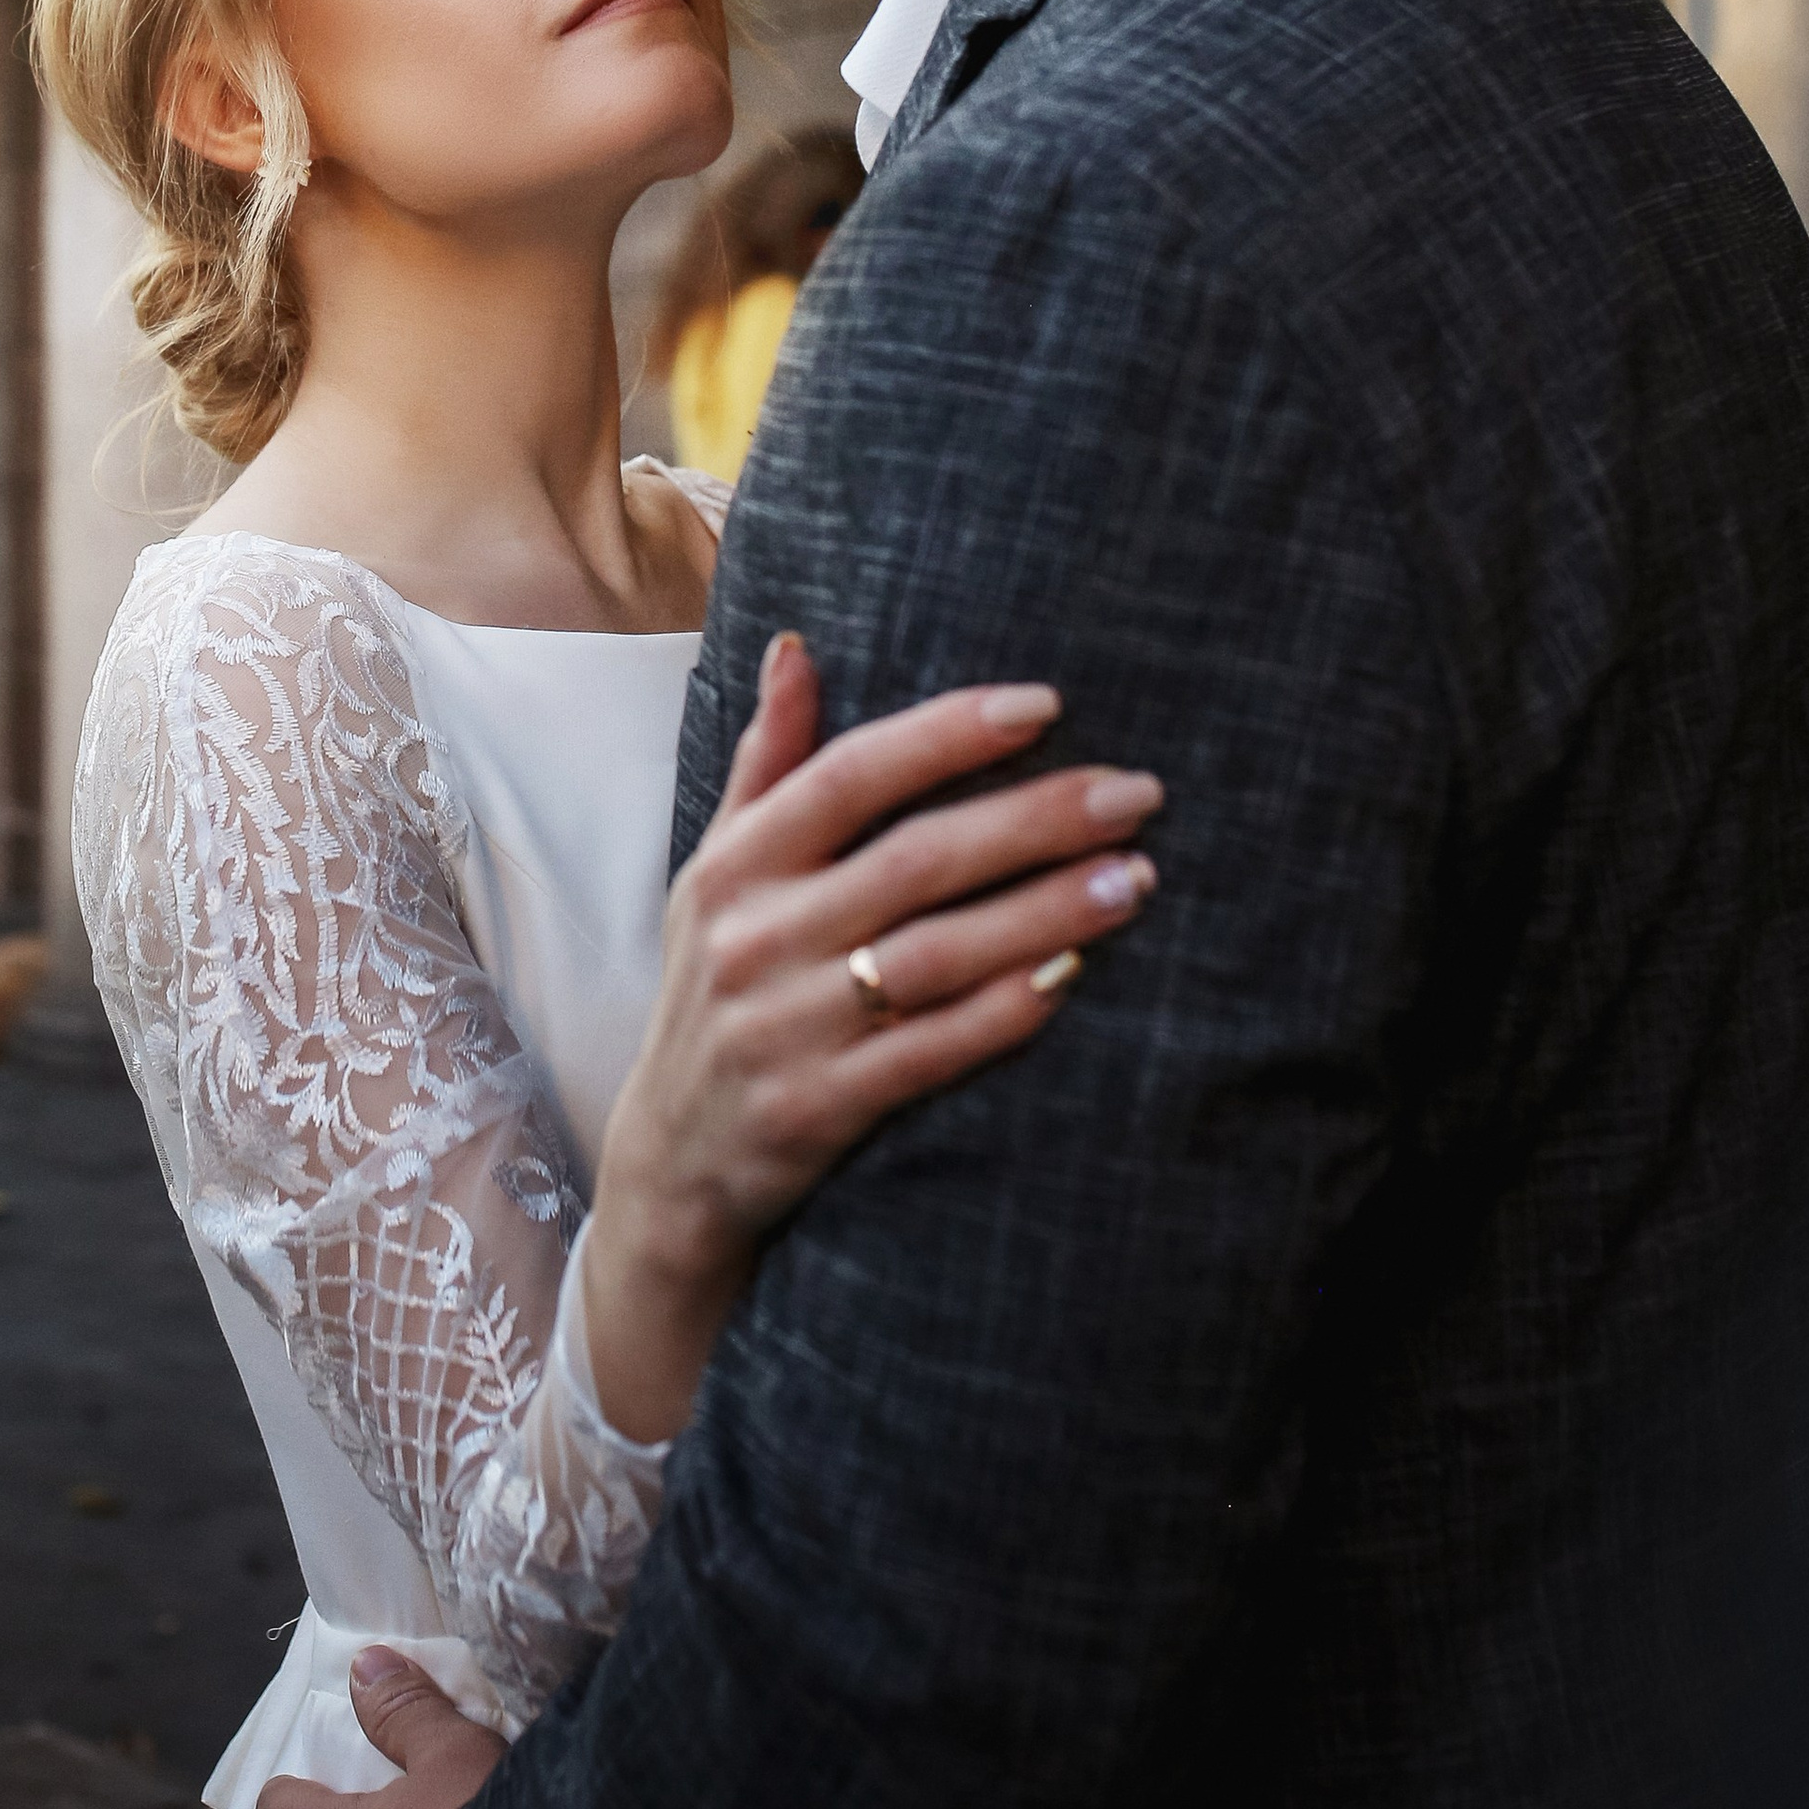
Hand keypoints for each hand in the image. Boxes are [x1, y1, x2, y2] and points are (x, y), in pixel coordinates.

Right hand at [583, 641, 1161, 1436]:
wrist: (671, 1164)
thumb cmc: (719, 989)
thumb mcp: (718, 875)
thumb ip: (768, 764)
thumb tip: (797, 645)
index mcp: (735, 865)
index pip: (847, 774)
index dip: (946, 734)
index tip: (1048, 704)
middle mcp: (755, 937)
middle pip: (914, 861)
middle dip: (1035, 819)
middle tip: (1137, 793)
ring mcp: (785, 1027)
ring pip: (935, 955)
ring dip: (1044, 913)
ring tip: (1137, 877)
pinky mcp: (818, 1109)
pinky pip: (929, 1052)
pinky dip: (1003, 1011)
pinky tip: (1075, 975)